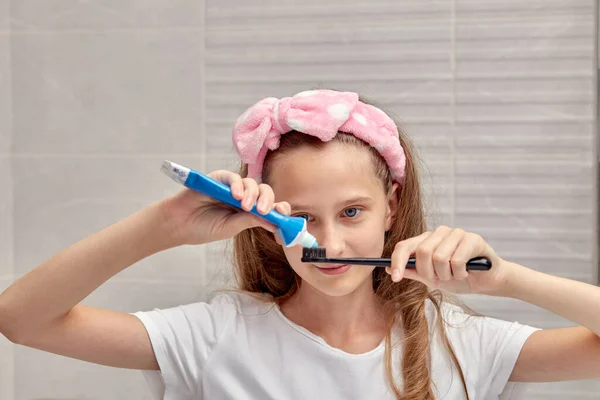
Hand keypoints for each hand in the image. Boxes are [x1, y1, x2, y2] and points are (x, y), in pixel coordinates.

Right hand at [159, 170, 289, 245]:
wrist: (179, 224)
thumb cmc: (204, 228)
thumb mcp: (232, 228)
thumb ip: (251, 221)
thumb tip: (275, 221)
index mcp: (249, 210)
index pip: (271, 206)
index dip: (280, 208)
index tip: (284, 216)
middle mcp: (243, 197)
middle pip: (264, 192)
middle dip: (268, 200)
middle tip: (265, 211)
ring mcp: (232, 187)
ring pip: (252, 184)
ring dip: (252, 194)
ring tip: (246, 206)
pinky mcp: (219, 178)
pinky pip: (233, 177)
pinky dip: (238, 185)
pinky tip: (236, 196)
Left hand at [386, 226, 509, 294]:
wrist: (486, 282)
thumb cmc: (458, 277)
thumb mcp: (432, 278)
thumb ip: (413, 271)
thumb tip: (388, 267)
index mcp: (426, 240)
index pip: (405, 246)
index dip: (397, 261)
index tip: (394, 277)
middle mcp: (439, 233)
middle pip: (422, 253)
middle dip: (430, 273)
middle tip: (441, 278)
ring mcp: (456, 233)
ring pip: (440, 258)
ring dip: (447, 275)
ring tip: (456, 274)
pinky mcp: (472, 238)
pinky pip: (457, 261)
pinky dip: (460, 273)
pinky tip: (467, 272)